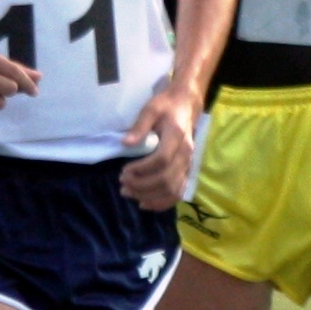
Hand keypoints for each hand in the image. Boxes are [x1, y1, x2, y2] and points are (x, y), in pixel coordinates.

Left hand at [118, 89, 198, 209]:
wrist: (186, 106)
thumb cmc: (166, 106)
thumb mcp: (150, 109)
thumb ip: (139, 126)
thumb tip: (125, 144)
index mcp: (177, 136)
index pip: (161, 160)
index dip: (142, 169)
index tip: (124, 170)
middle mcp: (186, 153)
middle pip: (167, 178)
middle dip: (142, 185)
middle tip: (122, 183)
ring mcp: (188, 163)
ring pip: (173, 189)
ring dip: (150, 196)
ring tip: (129, 193)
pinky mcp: (186, 170)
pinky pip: (178, 192)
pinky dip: (162, 202)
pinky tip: (145, 203)